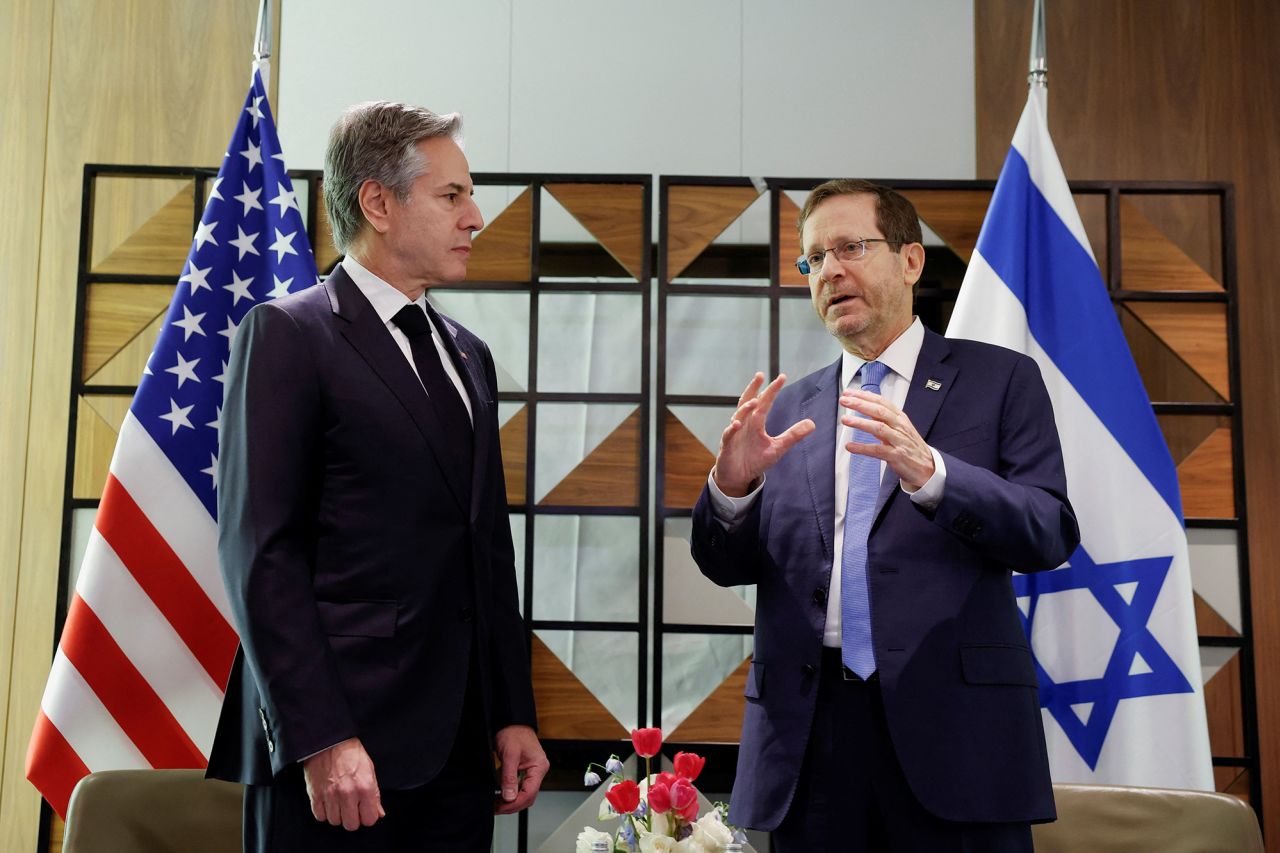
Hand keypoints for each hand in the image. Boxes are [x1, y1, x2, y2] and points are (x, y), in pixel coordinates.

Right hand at [302, 737, 384, 830]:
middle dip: (352, 818)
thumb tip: (378, 813)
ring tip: (338, 802)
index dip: (367, 816)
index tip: (364, 811)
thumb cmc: (350, 753)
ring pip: (334, 821)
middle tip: (351, 808)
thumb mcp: (370, 771)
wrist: (329, 741)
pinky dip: (324, 811)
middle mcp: (348, 794)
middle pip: (351, 825)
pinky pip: (320, 816)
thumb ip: (374, 795)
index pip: (369, 820)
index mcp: (365, 787)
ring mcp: (330, 795)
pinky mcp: (315, 795)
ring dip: (337, 814)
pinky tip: (328, 802)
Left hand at [493, 724, 548, 814]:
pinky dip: (509, 793)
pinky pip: (519, 787)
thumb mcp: (510, 755)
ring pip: (523, 793)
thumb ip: (510, 777)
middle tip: (496, 808)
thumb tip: (509, 797)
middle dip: (512, 805)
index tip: (501, 807)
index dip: (515, 803)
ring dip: (510, 800)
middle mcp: (538, 771)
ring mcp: (531, 771)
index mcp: (539, 767)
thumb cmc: (513, 732)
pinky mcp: (524, 770)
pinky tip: (499, 795)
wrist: (511, 721)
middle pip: (528, 796)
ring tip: (496, 803)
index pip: (530, 793)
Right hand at [712, 373, 815, 496]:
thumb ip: (793, 435)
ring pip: (738, 417)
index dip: (772, 390)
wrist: (738, 477)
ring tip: (755, 401)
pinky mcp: (727, 446)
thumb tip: (812, 423)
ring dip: (745, 409)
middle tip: (760, 375)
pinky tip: (737, 425)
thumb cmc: (755, 460)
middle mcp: (745, 424)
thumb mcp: (778, 448)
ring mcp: (735, 434)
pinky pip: (728, 435)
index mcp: (756, 423)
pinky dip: (732, 429)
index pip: (765, 403)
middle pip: (748, 402)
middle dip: (753, 388)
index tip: (782, 377)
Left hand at [840, 389, 934, 488]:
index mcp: (900, 418)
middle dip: (860, 404)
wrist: (928, 467)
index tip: (849, 393)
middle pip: (879, 411)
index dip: (864, 396)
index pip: (881, 402)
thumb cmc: (911, 447)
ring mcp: (899, 441)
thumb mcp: (899, 429)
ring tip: (845, 420)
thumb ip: (883, 419)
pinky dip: (863, 448)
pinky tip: (850, 446)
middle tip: (844, 401)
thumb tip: (866, 407)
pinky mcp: (896, 456)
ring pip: (878, 428)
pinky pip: (877, 450)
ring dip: (860, 422)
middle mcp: (900, 427)